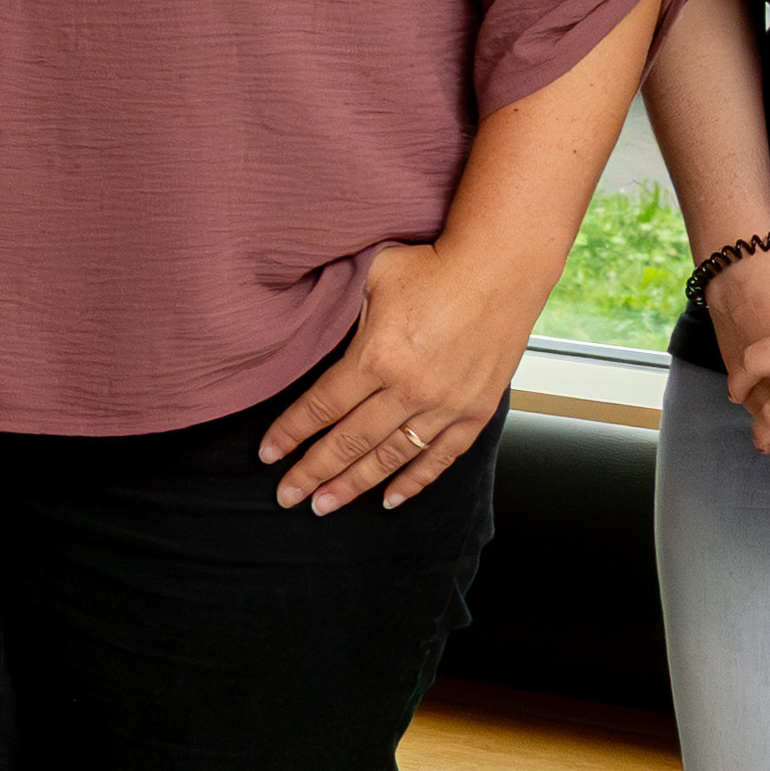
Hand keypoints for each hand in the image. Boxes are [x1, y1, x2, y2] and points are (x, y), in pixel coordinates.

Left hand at [257, 227, 552, 516]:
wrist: (501, 267)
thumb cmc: (431, 265)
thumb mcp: (371, 278)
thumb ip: (339, 308)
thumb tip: (301, 318)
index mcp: (377, 356)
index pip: (322, 407)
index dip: (291, 434)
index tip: (267, 455)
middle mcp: (410, 389)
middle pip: (350, 441)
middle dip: (313, 472)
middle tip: (286, 496)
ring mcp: (446, 404)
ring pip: (391, 457)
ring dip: (355, 484)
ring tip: (324, 505)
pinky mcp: (476, 409)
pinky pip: (441, 457)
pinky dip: (414, 481)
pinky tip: (390, 499)